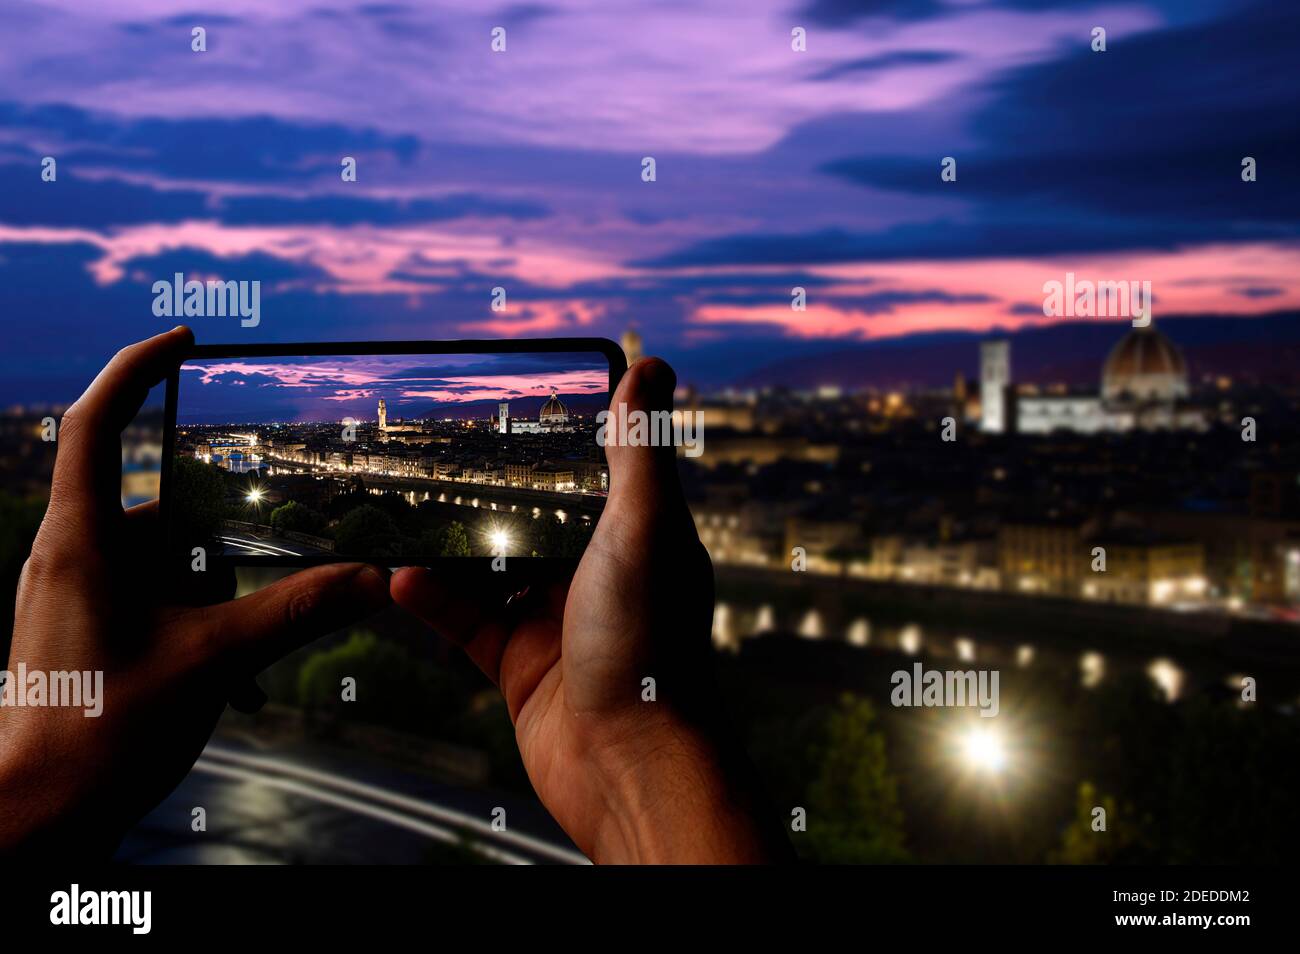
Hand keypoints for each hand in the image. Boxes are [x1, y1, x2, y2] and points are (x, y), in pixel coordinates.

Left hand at [0, 327, 389, 856]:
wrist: (39, 819)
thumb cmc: (98, 738)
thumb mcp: (212, 664)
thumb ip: (296, 612)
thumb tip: (372, 580)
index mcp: (80, 543)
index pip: (96, 424)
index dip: (136, 368)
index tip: (187, 341)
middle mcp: (70, 556)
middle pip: (154, 499)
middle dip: (215, 527)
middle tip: (261, 551)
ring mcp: (75, 593)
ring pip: (159, 554)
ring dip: (209, 582)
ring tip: (235, 635)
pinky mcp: (87, 626)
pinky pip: (150, 591)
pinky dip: (194, 609)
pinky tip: (226, 655)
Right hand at [391, 357, 790, 862]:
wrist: (627, 766)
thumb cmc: (649, 646)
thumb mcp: (643, 529)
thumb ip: (638, 452)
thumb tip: (649, 365)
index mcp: (639, 540)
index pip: (597, 475)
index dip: (561, 442)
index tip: (513, 407)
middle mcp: (599, 578)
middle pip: (535, 520)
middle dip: (490, 494)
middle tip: (436, 456)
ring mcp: (556, 621)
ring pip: (491, 569)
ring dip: (448, 547)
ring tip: (402, 511)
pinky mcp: (519, 664)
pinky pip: (465, 620)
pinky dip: (432, 599)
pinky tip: (398, 577)